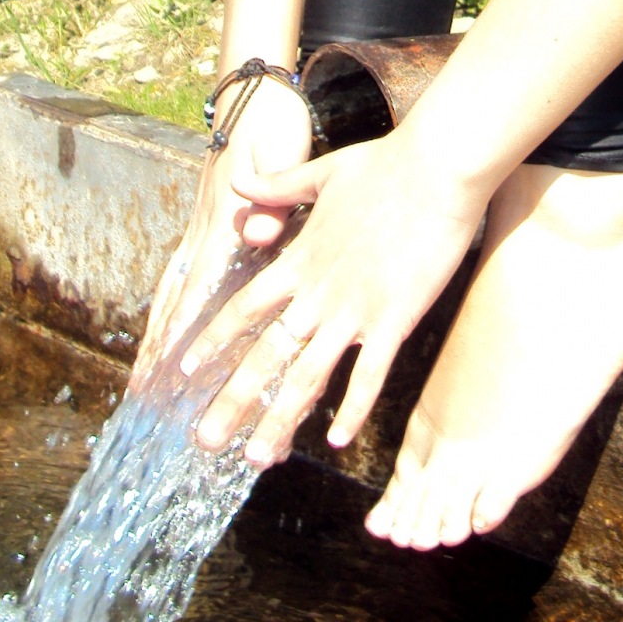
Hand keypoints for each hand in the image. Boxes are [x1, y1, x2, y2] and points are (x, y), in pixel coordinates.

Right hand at [131, 74, 311, 383]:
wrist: (258, 96)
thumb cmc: (275, 127)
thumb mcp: (281, 155)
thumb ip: (272, 197)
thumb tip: (254, 233)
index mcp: (224, 223)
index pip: (199, 289)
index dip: (185, 333)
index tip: (168, 376)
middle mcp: (203, 234)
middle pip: (174, 302)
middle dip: (158, 351)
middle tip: (144, 400)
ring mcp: (199, 232)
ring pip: (172, 295)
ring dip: (158, 340)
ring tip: (145, 386)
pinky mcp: (206, 229)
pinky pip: (183, 282)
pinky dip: (172, 316)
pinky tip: (170, 341)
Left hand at [177, 128, 485, 468]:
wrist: (438, 167)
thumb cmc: (385, 164)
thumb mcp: (322, 171)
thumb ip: (278, 183)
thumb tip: (239, 177)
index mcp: (301, 258)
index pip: (245, 307)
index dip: (214, 339)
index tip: (184, 371)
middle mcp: (319, 291)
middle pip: (264, 355)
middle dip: (231, 401)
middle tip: (204, 440)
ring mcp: (355, 308)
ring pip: (307, 376)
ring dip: (279, 420)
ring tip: (256, 457)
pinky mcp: (395, 316)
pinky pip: (369, 374)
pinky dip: (352, 409)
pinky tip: (337, 441)